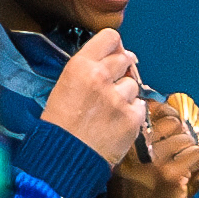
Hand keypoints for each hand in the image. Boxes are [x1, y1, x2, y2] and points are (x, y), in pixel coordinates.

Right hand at [41, 30, 145, 167]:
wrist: (62, 160)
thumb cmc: (58, 126)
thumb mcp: (64, 87)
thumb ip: (87, 70)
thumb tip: (112, 60)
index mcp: (80, 67)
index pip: (110, 37)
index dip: (114, 45)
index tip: (113, 53)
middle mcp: (101, 77)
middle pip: (125, 58)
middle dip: (121, 69)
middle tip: (112, 84)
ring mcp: (118, 99)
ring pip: (133, 84)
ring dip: (125, 94)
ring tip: (109, 110)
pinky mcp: (132, 119)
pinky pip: (140, 106)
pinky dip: (132, 114)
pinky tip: (116, 122)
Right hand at [110, 99, 198, 197]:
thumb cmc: (136, 189)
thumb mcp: (129, 160)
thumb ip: (141, 137)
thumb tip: (164, 111)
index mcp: (123, 142)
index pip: (148, 111)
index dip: (166, 113)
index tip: (171, 120)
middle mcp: (135, 149)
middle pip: (170, 122)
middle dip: (179, 131)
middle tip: (179, 144)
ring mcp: (152, 162)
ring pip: (184, 137)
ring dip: (188, 147)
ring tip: (182, 160)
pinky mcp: (169, 175)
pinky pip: (193, 153)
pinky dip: (196, 160)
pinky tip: (188, 169)